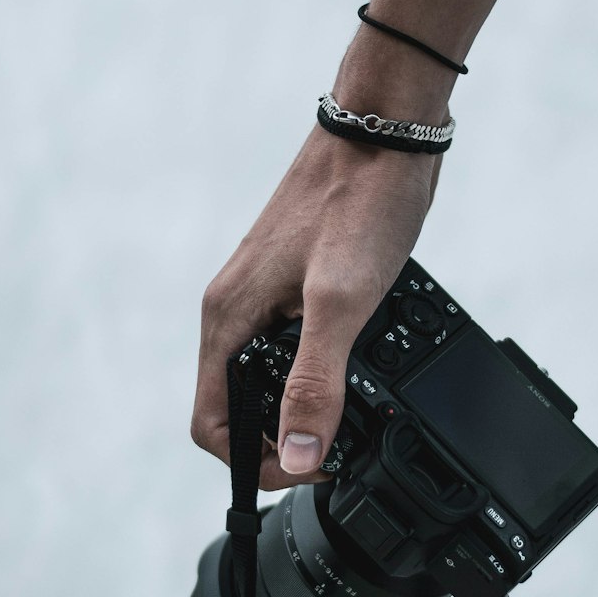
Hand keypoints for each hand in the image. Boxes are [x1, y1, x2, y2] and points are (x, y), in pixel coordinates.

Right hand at [190, 123, 443, 489]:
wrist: (386, 132)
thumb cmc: (359, 202)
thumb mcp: (341, 304)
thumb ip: (315, 383)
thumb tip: (299, 455)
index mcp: (228, 318)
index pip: (211, 424)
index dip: (256, 460)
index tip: (311, 464)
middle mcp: (236, 310)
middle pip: (237, 407)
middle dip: (280, 441)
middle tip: (337, 449)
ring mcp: (266, 295)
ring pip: (266, 377)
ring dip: (301, 408)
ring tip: (351, 418)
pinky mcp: (297, 283)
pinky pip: (293, 347)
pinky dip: (320, 372)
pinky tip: (360, 369)